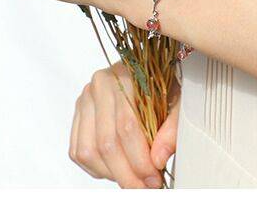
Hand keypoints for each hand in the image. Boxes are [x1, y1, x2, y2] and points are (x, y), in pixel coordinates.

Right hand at [69, 62, 178, 187]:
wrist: (147, 68)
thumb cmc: (163, 84)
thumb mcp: (178, 99)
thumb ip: (172, 128)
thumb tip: (158, 159)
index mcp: (124, 77)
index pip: (127, 127)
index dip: (140, 159)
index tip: (154, 178)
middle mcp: (99, 86)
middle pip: (106, 142)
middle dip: (127, 173)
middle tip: (144, 188)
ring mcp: (85, 100)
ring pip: (88, 150)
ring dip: (111, 174)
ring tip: (132, 180)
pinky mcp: (78, 114)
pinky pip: (78, 151)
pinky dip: (96, 168)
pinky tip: (116, 169)